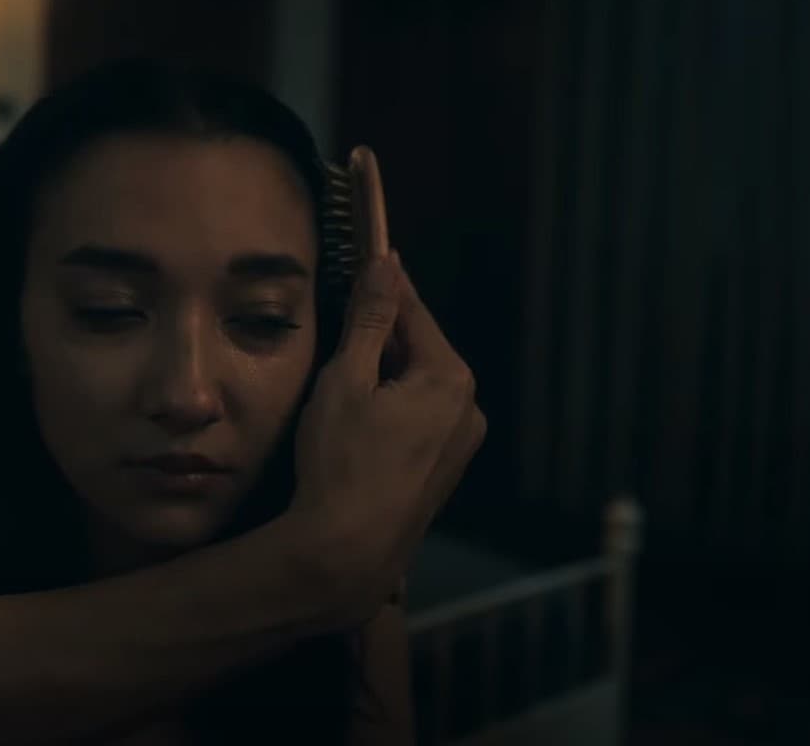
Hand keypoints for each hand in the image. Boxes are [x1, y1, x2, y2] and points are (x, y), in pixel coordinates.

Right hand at [289, 253, 485, 612]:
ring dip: (386, 375)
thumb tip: (386, 264)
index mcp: (450, 377)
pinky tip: (360, 421)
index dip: (385, 288)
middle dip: (383, 337)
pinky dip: (393, 408)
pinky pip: (421, 420)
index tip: (367, 259)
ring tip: (343, 377)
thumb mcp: (346, 379)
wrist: (348, 549)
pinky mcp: (445, 472)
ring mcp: (462, 445)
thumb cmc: (342, 458)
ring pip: (420, 388)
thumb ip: (369, 320)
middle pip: (421, 351)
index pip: (415, 313)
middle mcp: (470, 408)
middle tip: (340, 325)